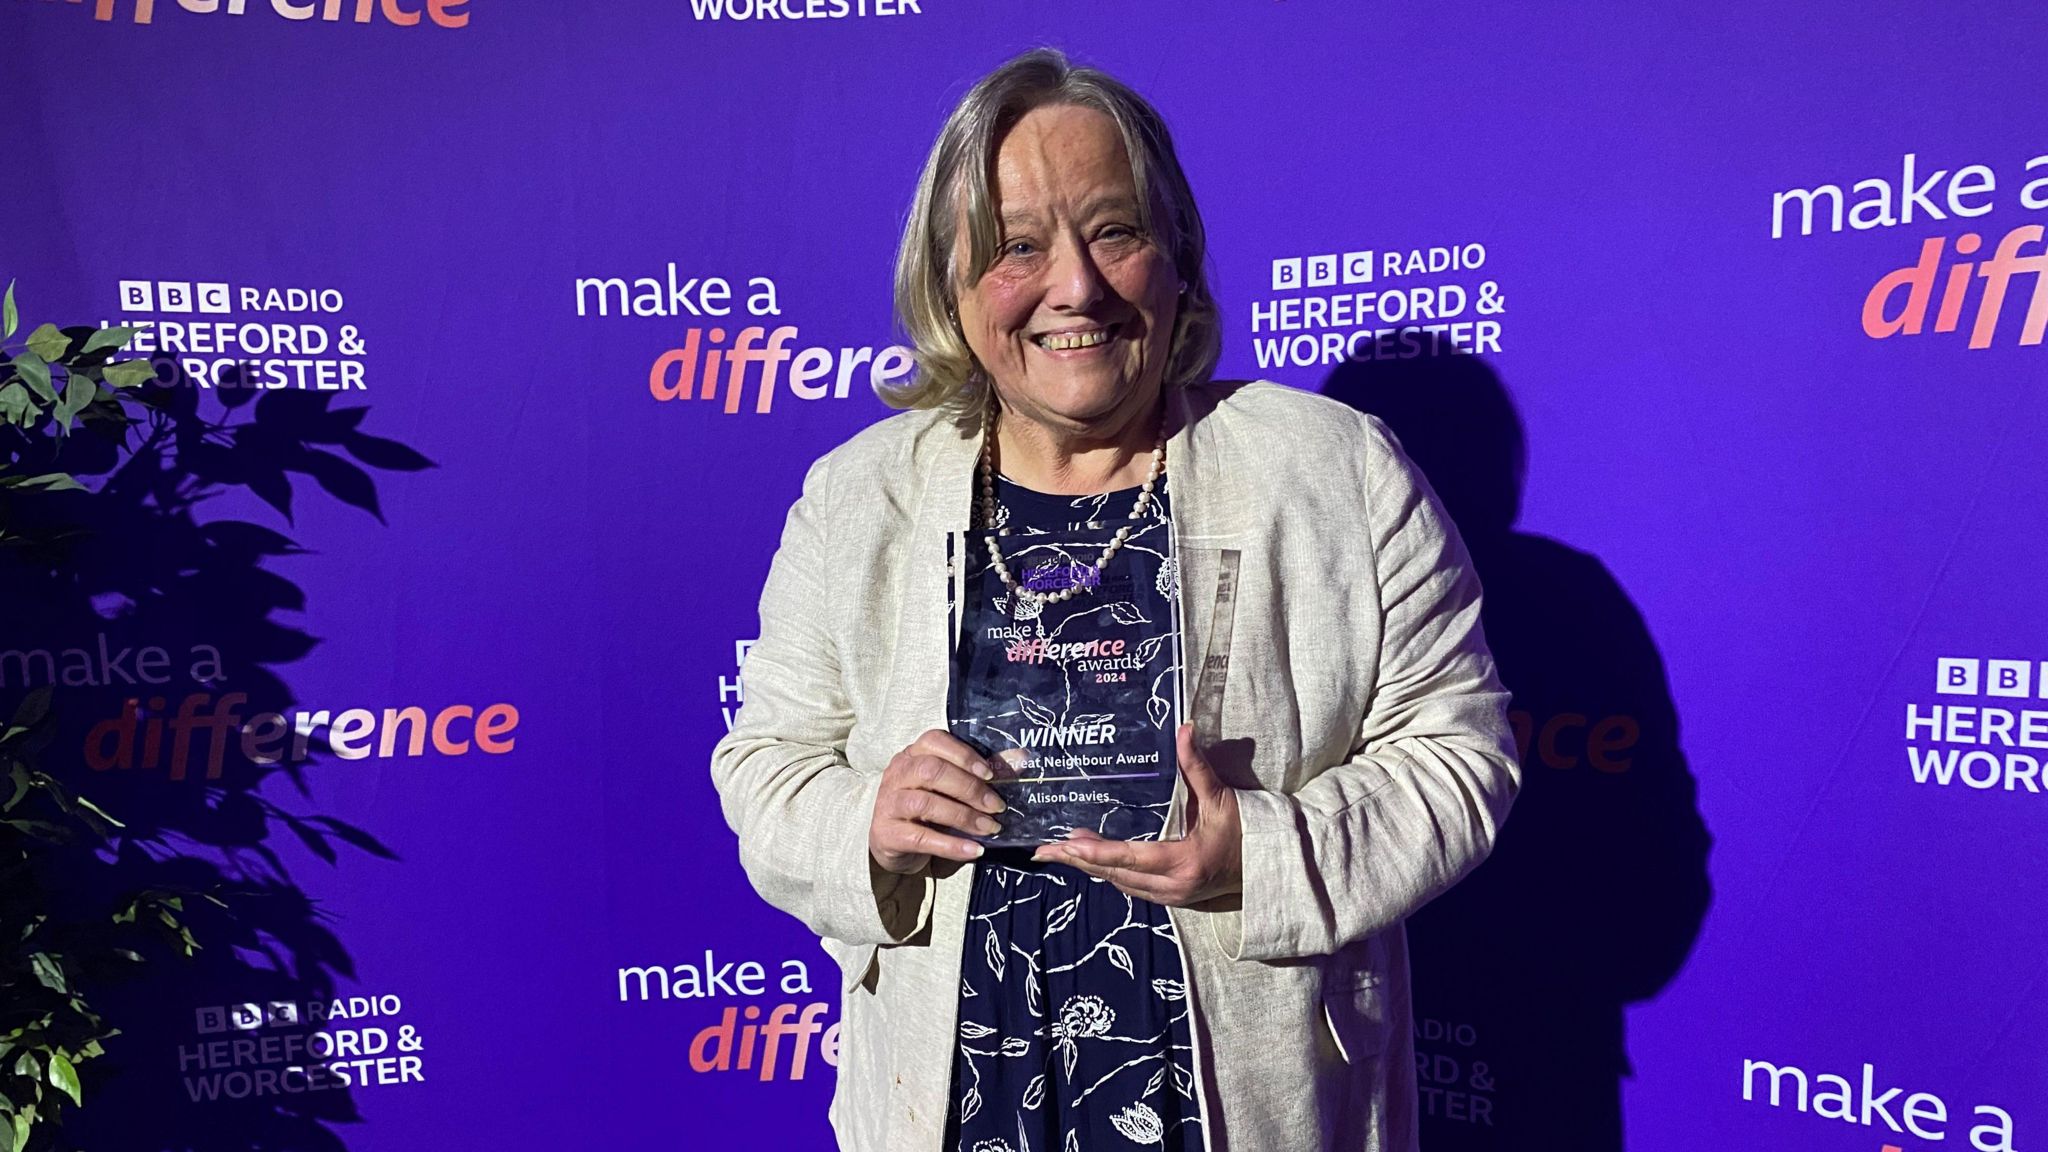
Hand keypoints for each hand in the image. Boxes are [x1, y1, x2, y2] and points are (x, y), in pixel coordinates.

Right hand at [869, 729, 1006, 874]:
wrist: (892, 843)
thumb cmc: (925, 809)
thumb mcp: (949, 788)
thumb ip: (980, 773)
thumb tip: (1020, 759)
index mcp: (913, 755)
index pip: (934, 741)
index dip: (963, 755)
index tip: (989, 774)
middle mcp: (897, 774)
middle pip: (931, 771)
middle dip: (969, 788)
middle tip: (997, 807)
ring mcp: (889, 803)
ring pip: (925, 803)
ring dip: (963, 816)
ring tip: (989, 828)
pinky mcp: (886, 833)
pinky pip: (920, 838)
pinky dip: (951, 845)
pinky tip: (974, 850)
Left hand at [1033, 723, 1242, 905]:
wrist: (1273, 867)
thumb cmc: (1248, 830)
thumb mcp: (1220, 798)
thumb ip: (1197, 766)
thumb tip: (1183, 729)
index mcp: (1183, 862)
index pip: (1128, 856)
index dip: (1094, 850)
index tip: (1064, 844)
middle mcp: (1174, 887)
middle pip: (1116, 874)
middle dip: (1080, 860)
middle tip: (1046, 850)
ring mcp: (1174, 897)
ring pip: (1122, 884)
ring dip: (1093, 867)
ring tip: (1064, 849)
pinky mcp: (1176, 898)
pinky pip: (1134, 888)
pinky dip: (1112, 873)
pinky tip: (1095, 861)